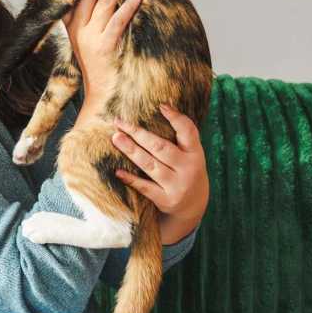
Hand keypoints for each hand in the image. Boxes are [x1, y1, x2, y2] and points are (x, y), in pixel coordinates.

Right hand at [62, 0, 141, 116]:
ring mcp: (90, 39)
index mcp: (72, 28)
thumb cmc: (99, 68)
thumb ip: (89, 22)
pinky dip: (128, 7)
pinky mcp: (104, 47)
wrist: (101, 95)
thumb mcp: (86, 44)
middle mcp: (79, 31)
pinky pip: (117, 22)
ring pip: (104, 3)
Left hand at [110, 104, 208, 242]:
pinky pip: (145, 188)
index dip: (176, 118)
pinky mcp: (166, 200)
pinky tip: (118, 171)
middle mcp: (188, 169)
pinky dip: (131, 179)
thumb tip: (160, 107)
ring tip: (116, 138)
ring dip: (131, 150)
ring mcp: (177, 186)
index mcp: (196, 153)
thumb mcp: (191, 154)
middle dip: (138, 133)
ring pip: (150, 165)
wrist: (193, 207)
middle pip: (161, 147)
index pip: (188, 131)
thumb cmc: (186, 171)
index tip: (161, 106)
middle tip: (119, 122)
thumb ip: (180, 137)